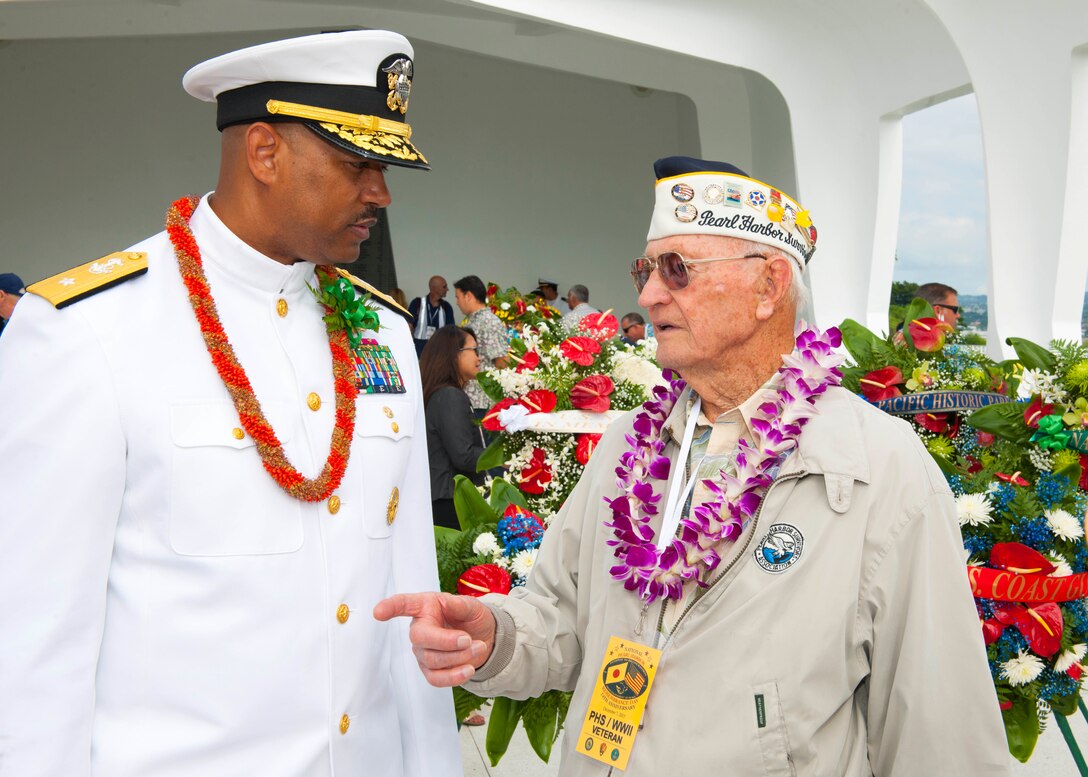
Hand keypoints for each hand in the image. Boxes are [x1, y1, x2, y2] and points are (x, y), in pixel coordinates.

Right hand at [374, 592, 496, 686]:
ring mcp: (422, 651)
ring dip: (459, 657)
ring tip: (479, 647)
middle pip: (419, 638)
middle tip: (468, 639)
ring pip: (432, 660)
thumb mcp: (471, 606)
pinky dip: (454, 676)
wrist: (483, 638)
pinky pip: (436, 679)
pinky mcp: (430, 670)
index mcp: (425, 606)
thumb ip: (460, 604)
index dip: (390, 608)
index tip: (379, 612)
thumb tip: (448, 602)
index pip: (403, 604)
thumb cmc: (470, 617)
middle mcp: (420, 629)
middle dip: (446, 642)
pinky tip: (469, 669)